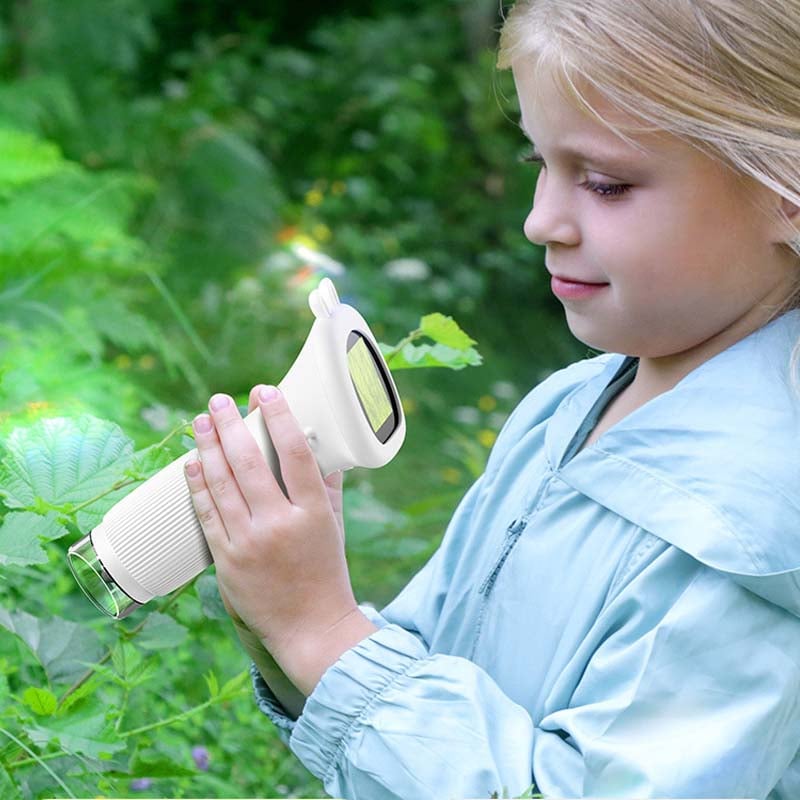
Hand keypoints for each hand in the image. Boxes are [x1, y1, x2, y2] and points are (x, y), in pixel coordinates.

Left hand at [183, 384, 376, 694]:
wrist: (310, 629)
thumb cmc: (327, 574)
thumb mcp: (334, 527)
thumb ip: (328, 487)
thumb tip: (322, 451)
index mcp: (313, 512)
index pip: (294, 453)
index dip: (278, 417)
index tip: (265, 393)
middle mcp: (279, 523)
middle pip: (248, 462)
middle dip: (230, 425)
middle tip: (218, 400)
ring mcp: (249, 542)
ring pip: (221, 484)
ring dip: (207, 447)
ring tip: (199, 422)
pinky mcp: (226, 561)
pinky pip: (207, 514)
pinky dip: (197, 486)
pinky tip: (191, 463)